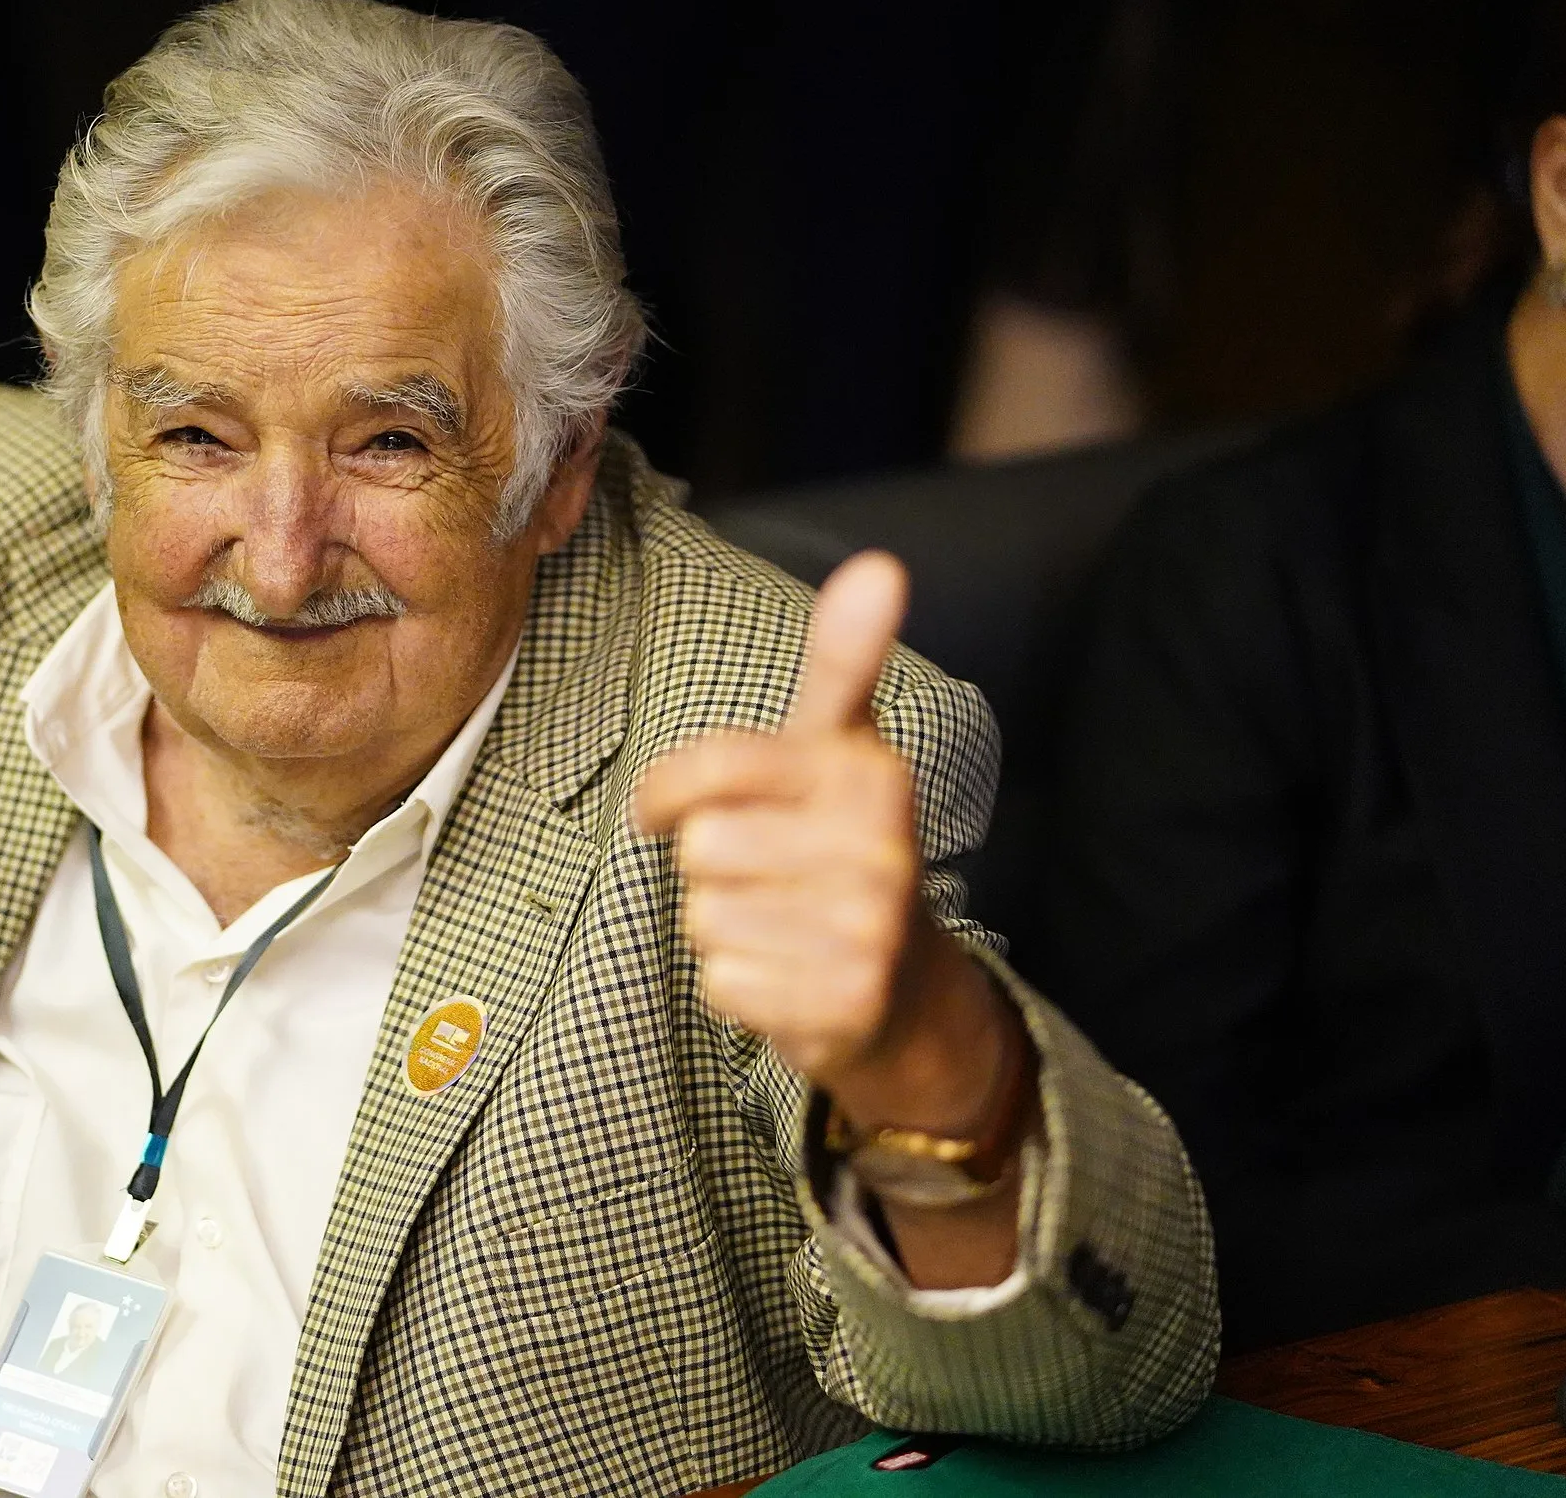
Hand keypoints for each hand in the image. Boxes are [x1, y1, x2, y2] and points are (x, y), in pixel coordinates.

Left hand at [632, 552, 1011, 1136]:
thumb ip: (842, 661)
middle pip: (701, 847)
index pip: (716, 768)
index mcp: (868, 773)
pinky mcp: (846, 1002)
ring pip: (704, 916)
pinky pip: (722, 981)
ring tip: (779, 923)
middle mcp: (880, 847)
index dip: (666, 791)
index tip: (661, 806)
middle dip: (710, 867)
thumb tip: (880, 564)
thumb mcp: (840, 749)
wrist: (905, 989)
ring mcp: (869, 929)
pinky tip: (786, 976)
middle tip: (765, 876)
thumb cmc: (842, 851)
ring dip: (722, 927)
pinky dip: (738, 986)